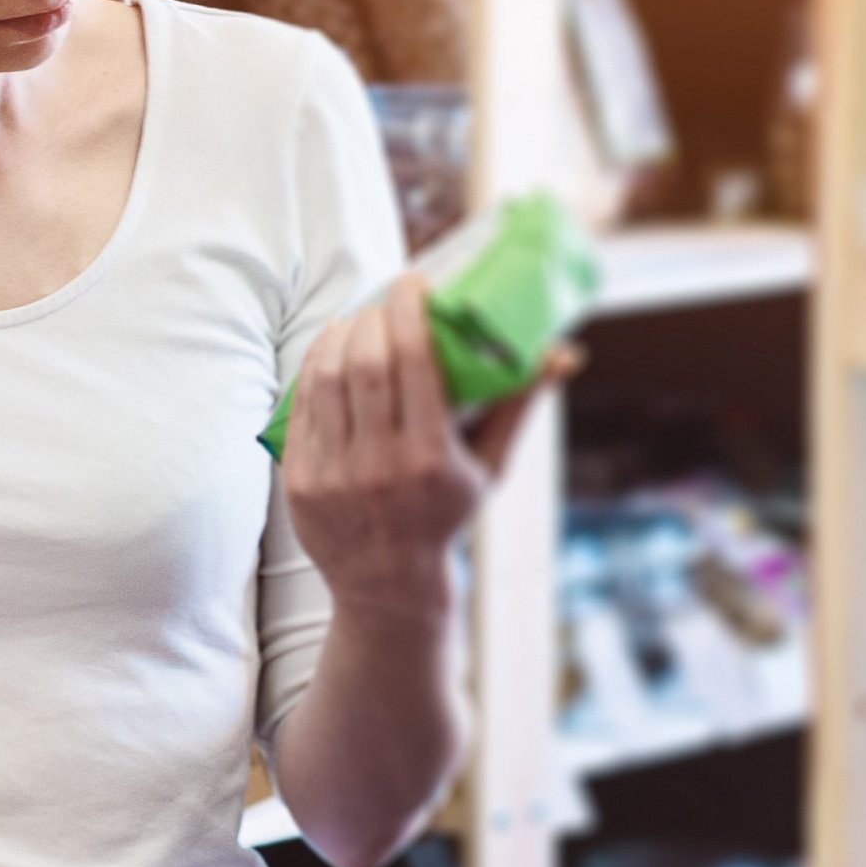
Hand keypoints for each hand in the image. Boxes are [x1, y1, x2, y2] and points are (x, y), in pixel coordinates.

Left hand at [283, 276, 574, 618]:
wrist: (389, 584)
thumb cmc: (445, 513)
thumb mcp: (490, 466)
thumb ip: (518, 404)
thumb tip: (565, 353)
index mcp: (430, 456)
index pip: (414, 361)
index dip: (409, 310)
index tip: (413, 282)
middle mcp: (379, 465)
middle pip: (367, 362)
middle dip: (374, 317)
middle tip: (385, 301)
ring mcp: (334, 474)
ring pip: (327, 379)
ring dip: (339, 336)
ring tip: (355, 320)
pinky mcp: (300, 482)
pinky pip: (301, 408)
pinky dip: (313, 369)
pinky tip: (328, 352)